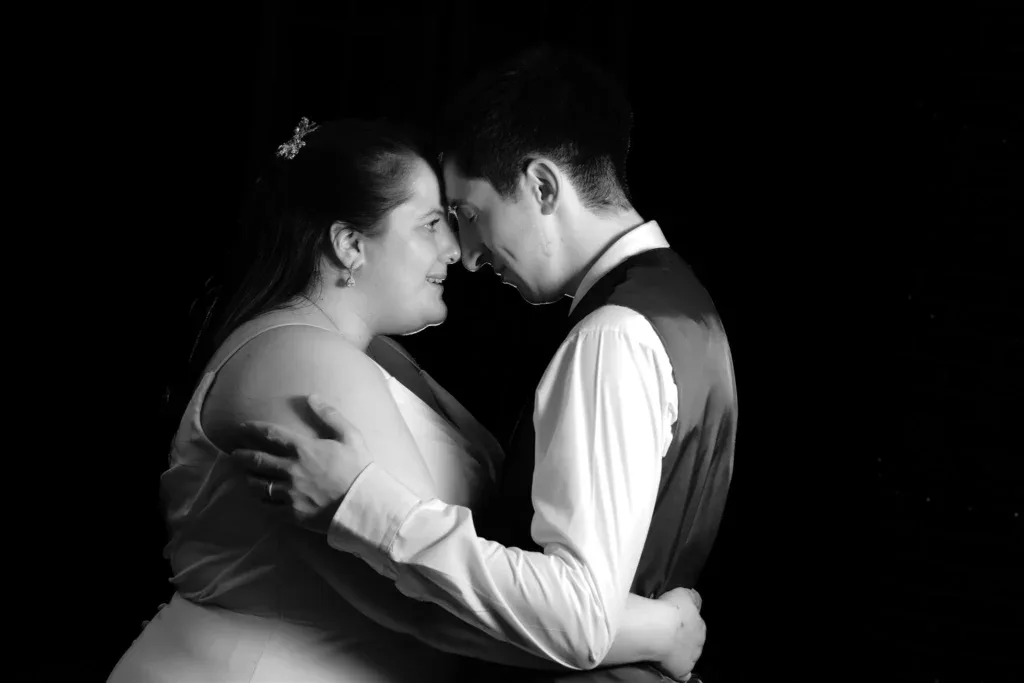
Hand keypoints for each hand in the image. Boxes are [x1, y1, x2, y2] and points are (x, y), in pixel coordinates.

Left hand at [228, 394, 374, 532]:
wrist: (364, 505)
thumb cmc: (359, 468)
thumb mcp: (350, 436)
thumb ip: (330, 415)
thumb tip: (312, 396)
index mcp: (304, 449)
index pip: (271, 434)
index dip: (253, 428)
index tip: (241, 427)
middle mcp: (291, 469)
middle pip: (257, 460)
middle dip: (242, 456)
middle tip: (234, 455)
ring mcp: (289, 493)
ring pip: (258, 485)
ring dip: (249, 479)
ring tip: (245, 477)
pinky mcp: (292, 513)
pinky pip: (268, 507)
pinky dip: (261, 502)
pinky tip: (259, 499)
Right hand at [655, 587, 705, 681]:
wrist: (659, 629)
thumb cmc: (670, 609)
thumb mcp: (684, 594)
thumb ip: (692, 598)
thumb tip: (696, 600)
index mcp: (700, 626)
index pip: (696, 626)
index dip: (684, 625)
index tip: (673, 622)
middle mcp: (699, 643)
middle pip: (693, 642)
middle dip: (683, 639)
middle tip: (667, 634)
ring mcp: (692, 658)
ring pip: (689, 657)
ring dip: (680, 654)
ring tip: (664, 649)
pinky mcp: (682, 671)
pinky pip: (683, 675)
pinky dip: (678, 672)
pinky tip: (670, 667)